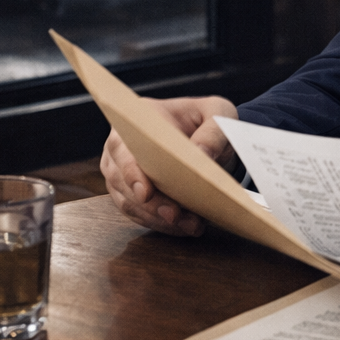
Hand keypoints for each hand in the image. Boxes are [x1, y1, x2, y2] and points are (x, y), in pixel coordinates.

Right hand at [99, 96, 237, 236]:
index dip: (130, 172)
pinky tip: (185, 226)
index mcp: (136, 119)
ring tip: (190, 224)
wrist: (204, 134)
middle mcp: (120, 146)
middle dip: (150, 204)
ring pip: (130, 203)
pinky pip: (139, 214)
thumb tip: (201, 153)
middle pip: (123, 181)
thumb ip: (213, 132)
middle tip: (175, 215)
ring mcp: (121, 172)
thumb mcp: (218, 113)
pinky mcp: (129, 194)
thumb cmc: (206, 119)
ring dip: (158, 218)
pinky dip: (161, 224)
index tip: (145, 193)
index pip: (123, 147)